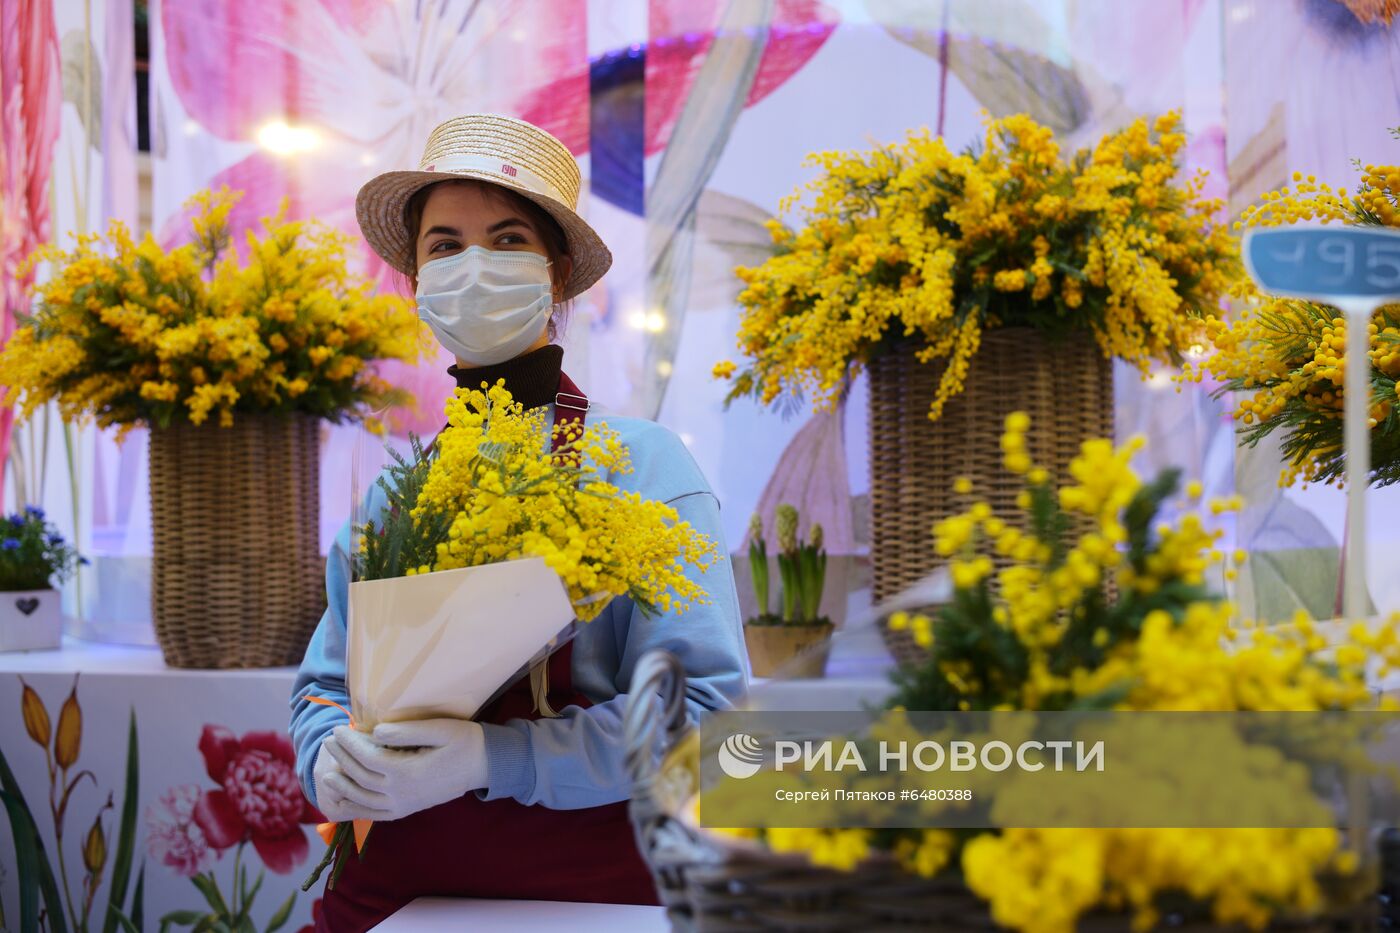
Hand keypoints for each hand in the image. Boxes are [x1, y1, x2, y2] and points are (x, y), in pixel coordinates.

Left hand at [319, 720, 487, 821]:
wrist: (483, 766)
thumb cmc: (463, 742)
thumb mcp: (439, 730)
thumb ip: (406, 732)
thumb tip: (375, 732)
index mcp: (407, 772)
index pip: (368, 758)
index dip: (350, 743)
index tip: (339, 729)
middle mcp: (401, 793)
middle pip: (361, 777)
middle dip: (343, 758)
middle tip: (329, 741)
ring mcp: (403, 805)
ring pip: (363, 799)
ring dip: (343, 786)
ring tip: (327, 773)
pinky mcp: (407, 810)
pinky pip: (374, 814)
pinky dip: (356, 809)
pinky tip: (344, 802)